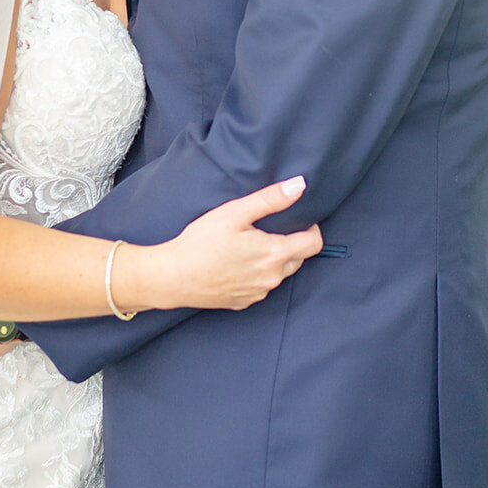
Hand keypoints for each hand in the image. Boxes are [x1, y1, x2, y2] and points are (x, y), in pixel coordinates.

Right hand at [116, 177, 322, 312]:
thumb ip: (270, 199)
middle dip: (292, 242)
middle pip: (299, 259)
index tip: (299, 218)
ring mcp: (258, 293)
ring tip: (250, 244)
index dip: (311, 228)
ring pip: (280, 273)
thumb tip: (299, 186)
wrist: (173, 277)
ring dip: (275, 259)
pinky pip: (261, 286)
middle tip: (268, 228)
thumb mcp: (235, 212)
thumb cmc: (201, 242)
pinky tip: (236, 263)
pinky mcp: (244, 302)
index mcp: (274, 254)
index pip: (314, 244)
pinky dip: (257, 274)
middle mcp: (272, 278)